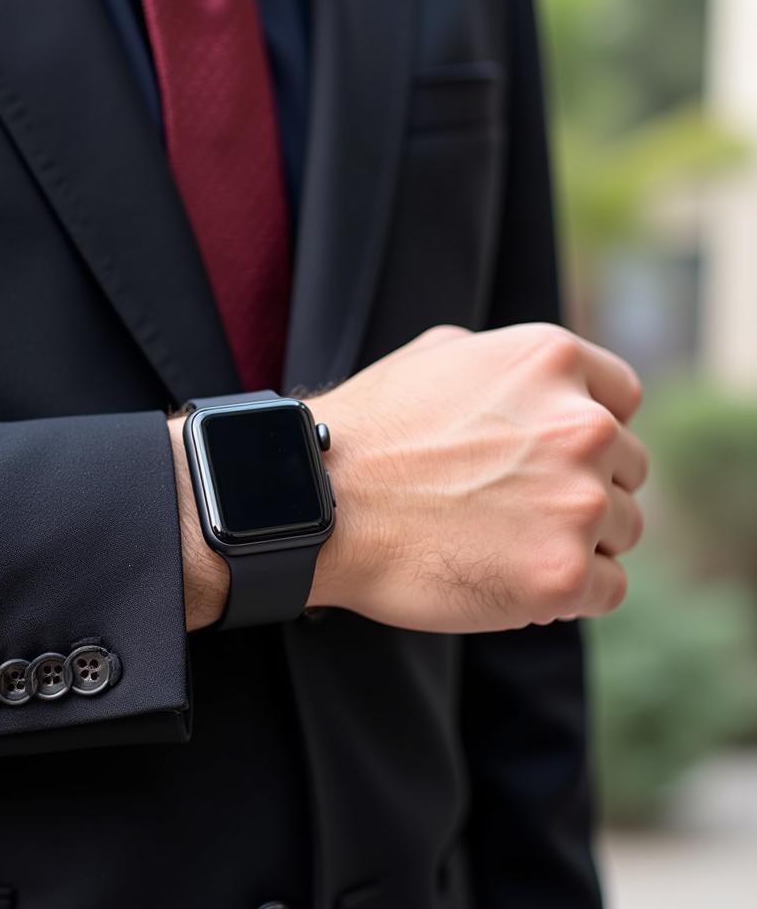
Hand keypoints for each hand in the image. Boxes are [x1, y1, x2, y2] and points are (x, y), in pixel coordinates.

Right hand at [307, 323, 647, 631]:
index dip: (587, 430)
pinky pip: (607, 588)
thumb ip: (511, 365)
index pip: (623, 400)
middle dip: (581, 486)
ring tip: (502, 541)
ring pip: (621, 529)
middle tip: (514, 505)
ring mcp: (577, 502)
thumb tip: (549, 387)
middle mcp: (581, 424)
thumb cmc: (369, 432)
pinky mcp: (563, 575)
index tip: (551, 455)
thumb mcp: (438, 355)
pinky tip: (510, 577)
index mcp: (552, 360)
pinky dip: (568, 591)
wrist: (319, 503)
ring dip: (575, 538)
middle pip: (627, 468)